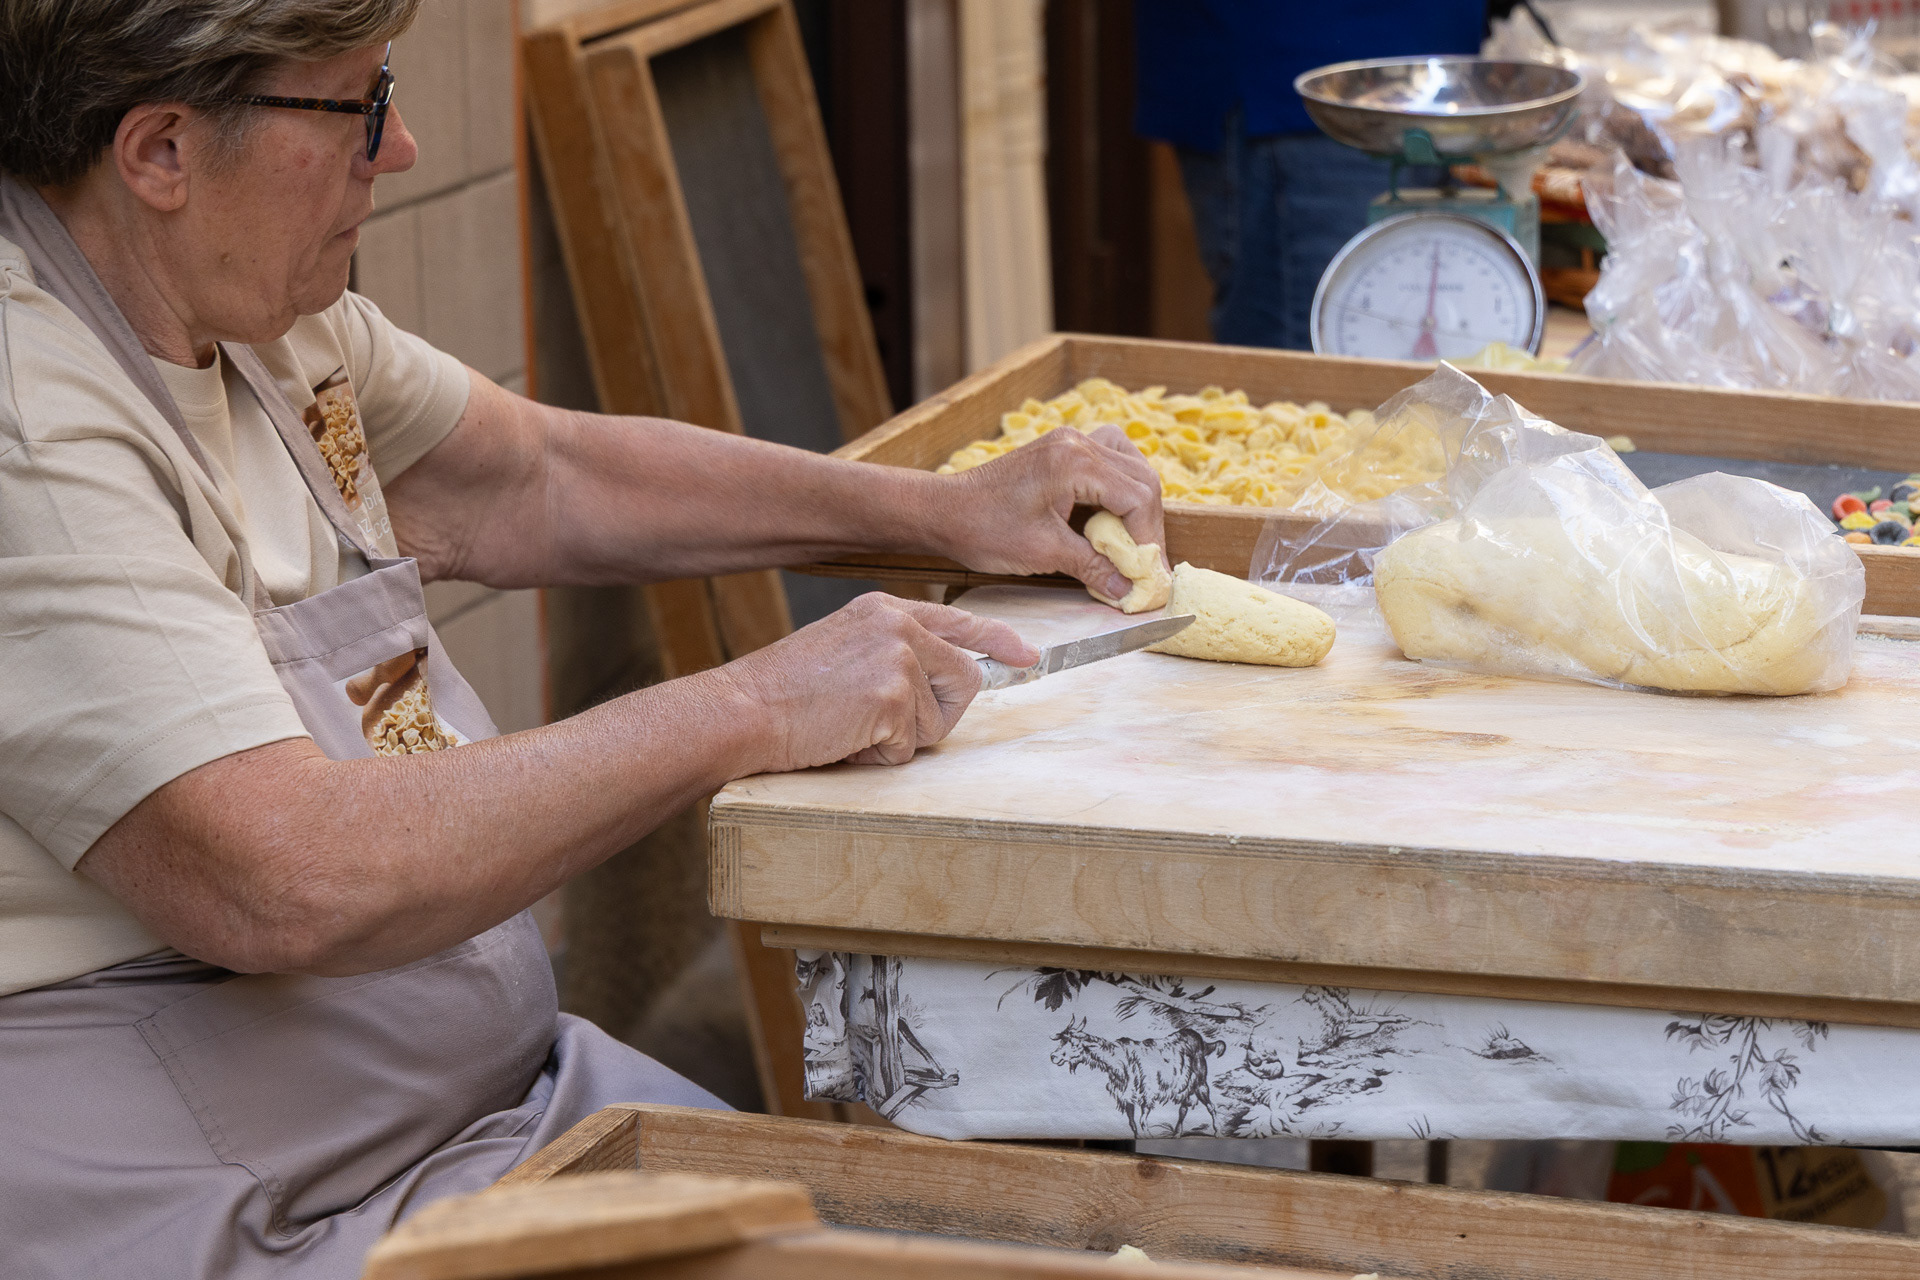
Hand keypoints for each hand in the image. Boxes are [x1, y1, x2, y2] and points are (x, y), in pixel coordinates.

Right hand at [718, 593, 1039, 770]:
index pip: (958, 620)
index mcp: (885, 610)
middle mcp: (898, 625)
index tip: (1028, 655)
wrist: (743, 710)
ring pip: (937, 721)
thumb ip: (892, 653)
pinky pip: (911, 746)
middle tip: (879, 721)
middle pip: (964, 679)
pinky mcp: (893, 695)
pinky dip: (879, 755)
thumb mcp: (843, 649)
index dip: (999, 641)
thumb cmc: (784, 693)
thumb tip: (938, 684)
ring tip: (849, 725)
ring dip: (899, 739)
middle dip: (935, 715)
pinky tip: (843, 737)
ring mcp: (898, 657)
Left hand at [930, 425, 1165, 599]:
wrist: (943, 511)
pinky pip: (1109, 459)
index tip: (1147, 572)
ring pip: (1130, 463)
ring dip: (1139, 501)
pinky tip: (1115, 513)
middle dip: (1149, 523)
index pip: (1137, 496)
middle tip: (1146, 563)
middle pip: (1141, 478)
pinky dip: (1120, 486)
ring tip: (1135, 539)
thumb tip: (1128, 589)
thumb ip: (1092, 566)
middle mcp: (1076, 442)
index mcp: (1074, 462)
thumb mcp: (1043, 551)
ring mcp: (1069, 441)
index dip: (1148, 538)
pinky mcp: (1061, 449)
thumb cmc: (983, 528)